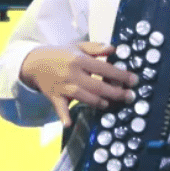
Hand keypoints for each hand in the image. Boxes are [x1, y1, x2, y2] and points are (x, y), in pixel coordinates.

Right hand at [20, 42, 138, 127]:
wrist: (34, 62)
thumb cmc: (60, 54)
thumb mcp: (78, 46)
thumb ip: (96, 48)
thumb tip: (114, 49)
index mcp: (79, 59)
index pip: (104, 69)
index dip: (121, 75)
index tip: (134, 81)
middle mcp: (72, 74)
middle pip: (98, 86)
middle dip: (116, 93)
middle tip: (130, 97)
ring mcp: (63, 87)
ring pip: (85, 98)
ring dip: (99, 103)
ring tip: (110, 104)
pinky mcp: (55, 97)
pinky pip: (60, 108)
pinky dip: (64, 116)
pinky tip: (69, 123)